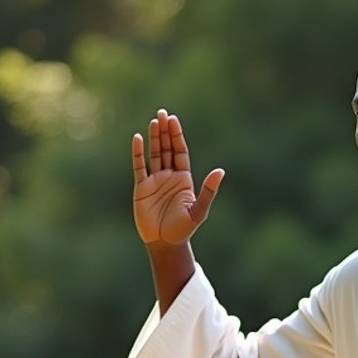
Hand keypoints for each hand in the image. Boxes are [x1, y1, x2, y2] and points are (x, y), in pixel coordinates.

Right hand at [131, 108, 223, 247]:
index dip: (177, 136)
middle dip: (165, 131)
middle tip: (163, 113)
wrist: (164, 243)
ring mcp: (155, 181)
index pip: (180, 152)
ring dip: (153, 138)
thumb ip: (208, 191)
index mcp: (184, 179)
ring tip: (154, 121)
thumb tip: (220, 171)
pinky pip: (139, 166)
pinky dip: (138, 153)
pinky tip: (137, 138)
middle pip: (167, 148)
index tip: (174, 120)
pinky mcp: (141, 188)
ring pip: (154, 154)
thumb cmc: (183, 229)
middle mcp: (169, 176)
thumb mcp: (199, 210)